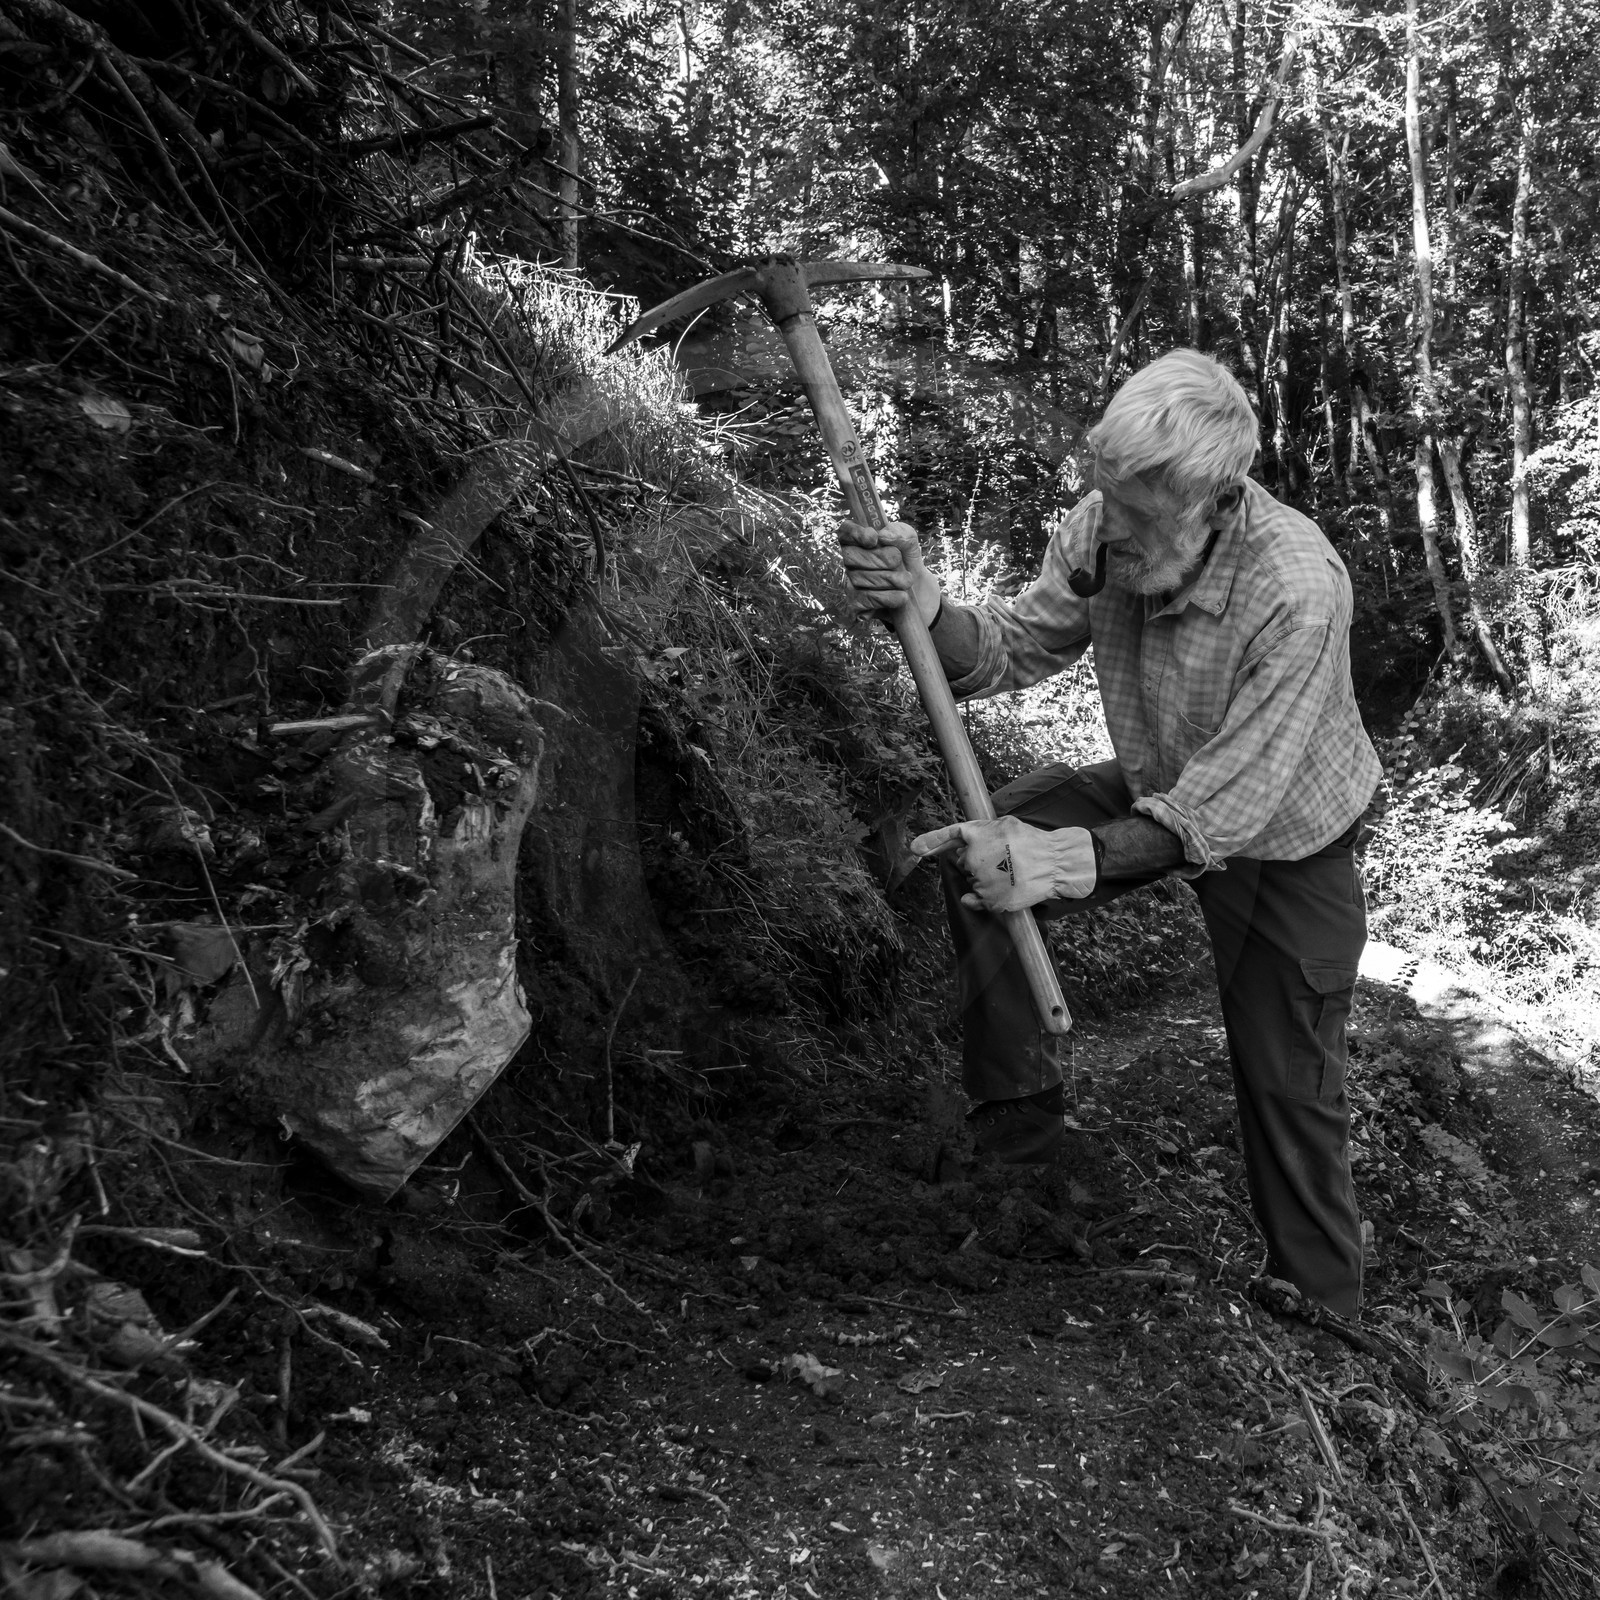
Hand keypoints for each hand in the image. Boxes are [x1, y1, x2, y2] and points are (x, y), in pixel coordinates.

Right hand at [837, 518, 940, 624]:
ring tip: (906, 581)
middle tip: (898, 562)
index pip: (845, 531)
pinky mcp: (854, 605)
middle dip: (879, 558)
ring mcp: (849, 584)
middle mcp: (849, 562)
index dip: (855, 533)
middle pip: (850, 556)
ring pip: (858, 578)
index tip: (873, 538)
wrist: (918, 595)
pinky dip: (886, 597)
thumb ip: (901, 533)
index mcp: (858, 541)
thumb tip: (883, 535)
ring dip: (888, 579)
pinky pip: (863, 599)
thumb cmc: (907, 564)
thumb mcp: (910, 544)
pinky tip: (901, 596)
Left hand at [910, 816, 1098, 912]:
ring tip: (1010, 871)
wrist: (1054, 863)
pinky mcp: (989, 899)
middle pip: (963, 862)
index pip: (948, 836)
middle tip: (1003, 858)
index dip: (930, 841)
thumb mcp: (1004, 825)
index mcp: (976, 835)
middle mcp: (973, 857)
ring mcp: (980, 880)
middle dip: (976, 860)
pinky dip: (986, 898)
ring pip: (973, 880)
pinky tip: (1005, 887)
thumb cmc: (1031, 842)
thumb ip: (979, 833)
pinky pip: (977, 900)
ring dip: (986, 878)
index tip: (915, 848)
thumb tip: (958, 850)